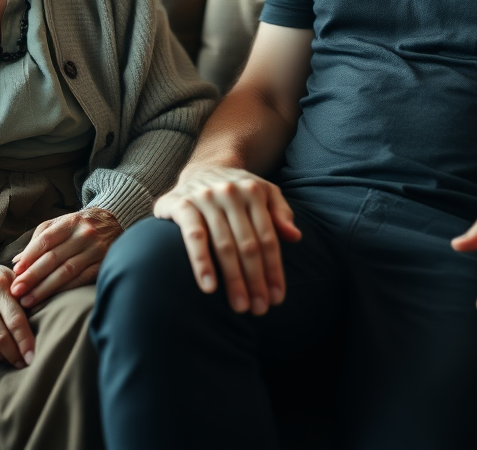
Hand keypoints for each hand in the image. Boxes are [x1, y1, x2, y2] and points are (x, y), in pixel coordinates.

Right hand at [0, 256, 34, 366]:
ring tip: (8, 361)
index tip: (33, 357)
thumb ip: (25, 292)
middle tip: (22, 364)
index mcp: (0, 286)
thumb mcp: (8, 277)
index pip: (16, 319)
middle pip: (0, 336)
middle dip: (13, 355)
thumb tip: (45, 310)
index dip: (25, 341)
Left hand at [9, 208, 121, 308]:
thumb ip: (39, 240)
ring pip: (67, 271)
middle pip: (54, 257)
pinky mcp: (103, 264)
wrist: (112, 222)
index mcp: (70, 222)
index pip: (46, 240)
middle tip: (16, 291)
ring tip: (28, 300)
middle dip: (32, 276)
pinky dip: (64, 290)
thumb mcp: (60, 224)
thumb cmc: (79, 226)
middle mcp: (84, 235)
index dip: (30, 257)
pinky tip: (51, 299)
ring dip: (45, 288)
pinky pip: (81, 279)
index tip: (16, 272)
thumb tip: (17, 261)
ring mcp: (95, 250)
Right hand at [153, 165, 300, 315]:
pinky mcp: (181, 203)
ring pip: (224, 244)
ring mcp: (205, 197)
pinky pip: (194, 236)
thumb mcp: (264, 193)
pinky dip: (201, 262)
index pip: (268, 238)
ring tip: (240, 306)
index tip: (277, 298)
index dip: (274, 270)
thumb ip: (280, 213)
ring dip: (233, 279)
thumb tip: (295, 237)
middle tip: (259, 309)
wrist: (200, 167)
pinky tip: (209, 287)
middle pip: (248, 245)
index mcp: (253, 191)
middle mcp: (230, 192)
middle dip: (255, 280)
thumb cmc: (237, 190)